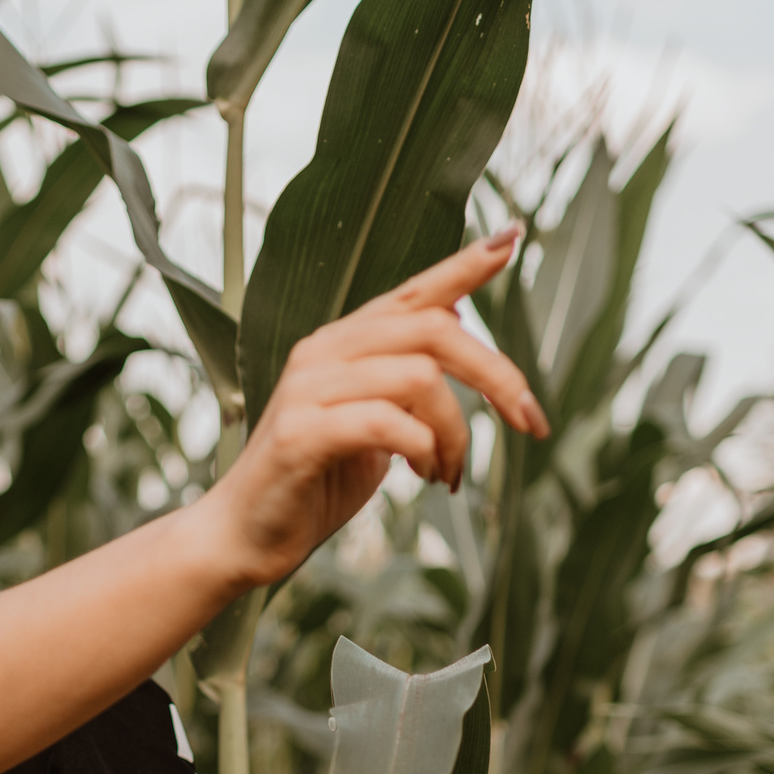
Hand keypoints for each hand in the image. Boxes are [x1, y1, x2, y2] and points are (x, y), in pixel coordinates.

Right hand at [203, 227, 544, 587]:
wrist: (243, 535)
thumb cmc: (313, 482)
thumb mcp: (373, 423)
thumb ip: (406, 376)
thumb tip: (455, 318)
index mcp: (344, 343)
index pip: (413, 291)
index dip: (464, 265)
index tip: (512, 238)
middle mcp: (324, 350)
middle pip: (434, 328)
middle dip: (497, 374)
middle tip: (530, 421)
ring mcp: (308, 388)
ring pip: (420, 376)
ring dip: (455, 432)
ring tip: (447, 474)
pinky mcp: (301, 432)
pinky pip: (387, 421)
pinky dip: (423, 448)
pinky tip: (422, 475)